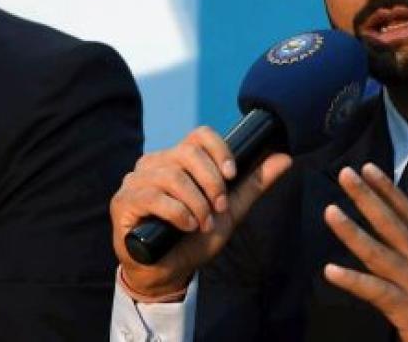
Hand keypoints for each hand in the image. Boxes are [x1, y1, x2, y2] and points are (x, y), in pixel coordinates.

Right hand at [110, 127, 291, 300]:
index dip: (219, 150)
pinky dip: (177, 212)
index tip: (232, 174)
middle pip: (187, 152)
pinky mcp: (123, 201)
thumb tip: (284, 157)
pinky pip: (153, 196)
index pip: (199, 135)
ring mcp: (135, 181)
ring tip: (202, 223)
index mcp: (177, 159)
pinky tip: (185, 226)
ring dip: (196, 203)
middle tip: (219, 209)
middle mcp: (154, 163)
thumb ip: (253, 184)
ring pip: (172, 176)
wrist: (167, 272)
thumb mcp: (228, 211)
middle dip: (211, 182)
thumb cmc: (193, 239)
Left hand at [323, 163, 407, 341]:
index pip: (407, 212)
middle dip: (367, 197)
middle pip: (391, 223)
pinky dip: (352, 280)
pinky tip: (330, 271)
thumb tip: (383, 221)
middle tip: (344, 173)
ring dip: (352, 231)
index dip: (387, 189)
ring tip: (330, 212)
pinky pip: (375, 291)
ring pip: (379, 253)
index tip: (367, 167)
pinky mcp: (407, 308)